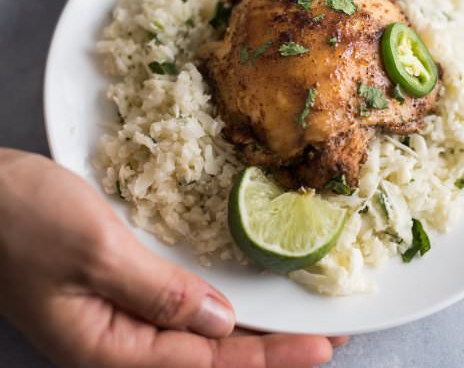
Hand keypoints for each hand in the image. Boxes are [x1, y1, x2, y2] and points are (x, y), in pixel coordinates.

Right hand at [0, 149, 344, 366]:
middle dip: (268, 350)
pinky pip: (178, 310)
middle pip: (206, 359)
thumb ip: (157, 292)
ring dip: (247, 332)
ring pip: (195, 338)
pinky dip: (216, 309)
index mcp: (107, 348)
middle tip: (325, 339)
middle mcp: (117, 342)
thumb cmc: (24, 218)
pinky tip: (240, 302)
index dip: (268, 356)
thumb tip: (220, 324)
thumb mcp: (94, 251)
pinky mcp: (119, 290)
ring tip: (295, 326)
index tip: (321, 346)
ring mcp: (117, 318)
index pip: (205, 364)